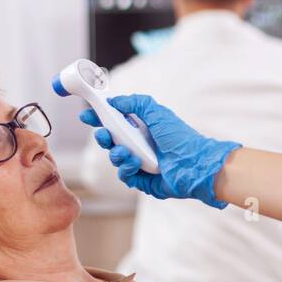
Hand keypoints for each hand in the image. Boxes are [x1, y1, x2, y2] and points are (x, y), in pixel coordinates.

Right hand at [79, 94, 240, 206]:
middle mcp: (140, 145)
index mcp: (143, 128)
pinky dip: (126, 168)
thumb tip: (115, 101)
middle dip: (104, 137)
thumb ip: (136, 103)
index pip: (116, 122)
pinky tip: (135, 163)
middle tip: (104, 134)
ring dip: (117, 154)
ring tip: (126, 152)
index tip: (87, 114)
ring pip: (116, 159)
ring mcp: (141, 163)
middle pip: (111, 141)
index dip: (100, 118)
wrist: (195, 164)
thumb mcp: (158, 113)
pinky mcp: (143, 180)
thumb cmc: (180, 138)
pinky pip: (125, 175)